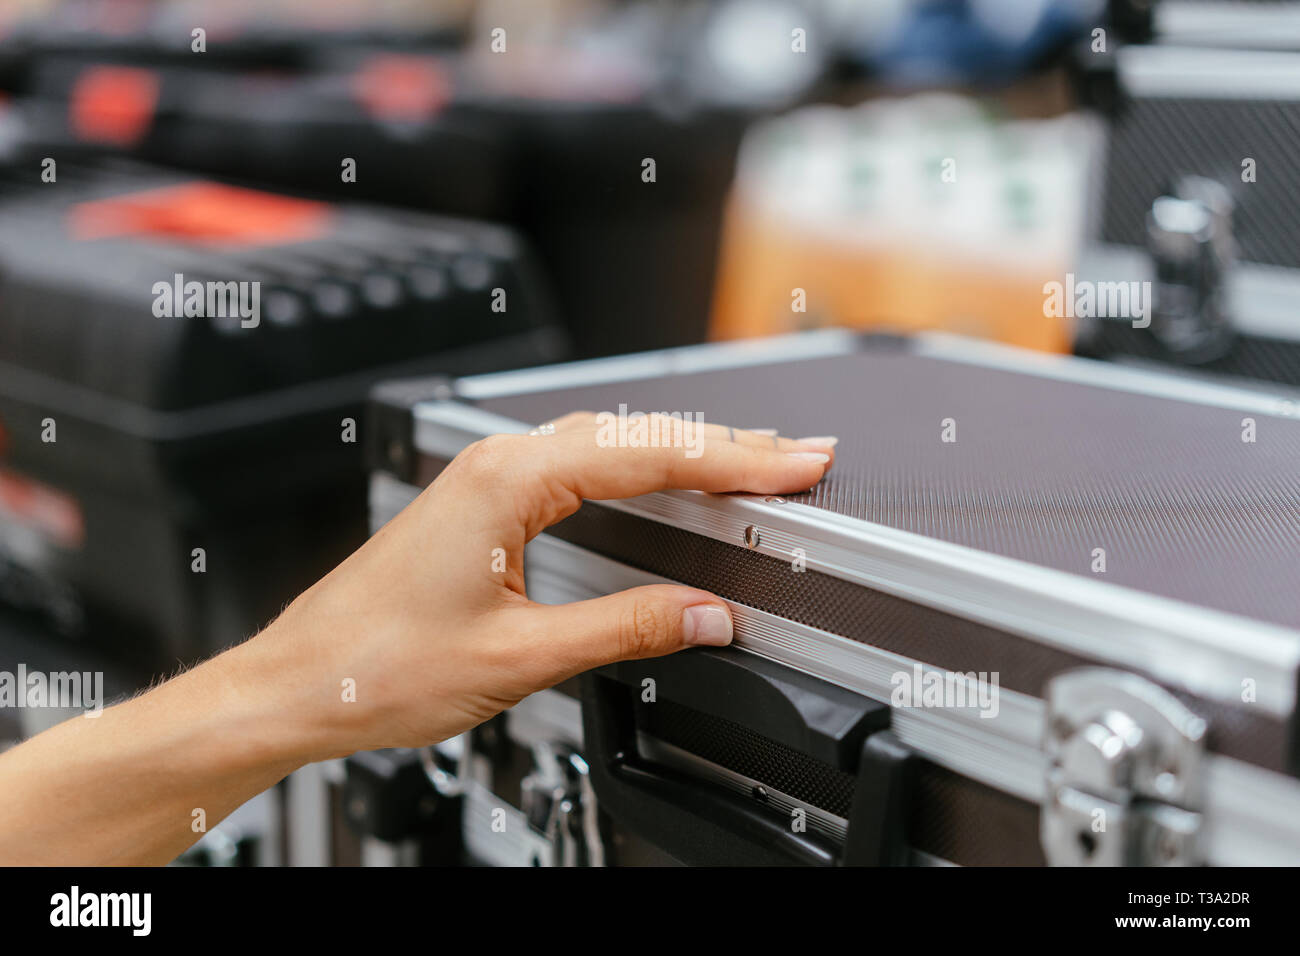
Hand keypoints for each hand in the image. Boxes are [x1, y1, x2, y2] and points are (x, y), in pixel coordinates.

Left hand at [262, 412, 836, 755]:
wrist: (298, 684)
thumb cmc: (377, 666)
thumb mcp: (519, 657)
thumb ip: (625, 628)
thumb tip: (706, 614)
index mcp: (508, 482)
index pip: (649, 455)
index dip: (734, 461)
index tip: (796, 466)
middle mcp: (498, 465)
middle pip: (635, 435)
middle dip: (726, 445)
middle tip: (801, 456)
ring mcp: (487, 479)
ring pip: (608, 442)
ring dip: (684, 450)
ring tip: (753, 460)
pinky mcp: (482, 504)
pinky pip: (579, 463)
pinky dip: (638, 465)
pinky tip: (664, 474)